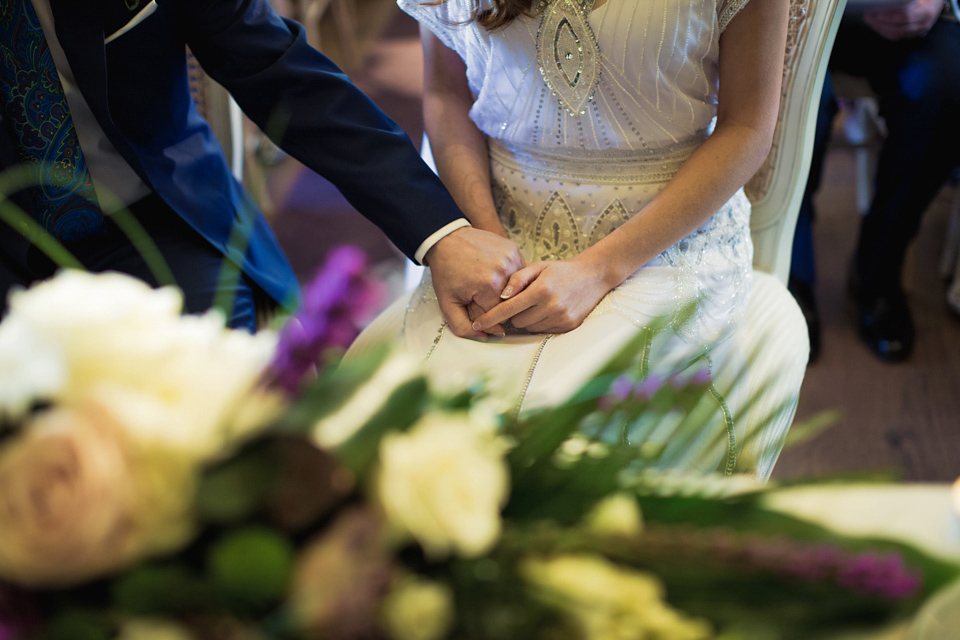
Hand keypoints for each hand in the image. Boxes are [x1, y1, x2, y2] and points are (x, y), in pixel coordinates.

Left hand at [424, 226, 523, 339]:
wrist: (447, 239)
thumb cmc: (447, 271)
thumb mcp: (448, 304)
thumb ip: (463, 326)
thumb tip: (485, 337)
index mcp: (488, 287)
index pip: (499, 315)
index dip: (488, 315)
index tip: (479, 309)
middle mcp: (504, 272)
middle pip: (509, 302)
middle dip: (496, 303)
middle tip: (481, 295)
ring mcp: (511, 258)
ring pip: (516, 288)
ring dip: (506, 291)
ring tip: (488, 283)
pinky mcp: (514, 250)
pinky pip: (518, 272)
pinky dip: (511, 277)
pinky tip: (496, 274)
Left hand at [471, 258, 611, 334]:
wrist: (592, 277)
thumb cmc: (560, 270)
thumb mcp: (538, 266)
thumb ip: (518, 278)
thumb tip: (502, 295)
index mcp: (541, 289)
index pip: (508, 308)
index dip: (491, 317)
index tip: (477, 324)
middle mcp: (551, 306)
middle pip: (517, 321)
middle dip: (513, 313)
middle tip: (522, 300)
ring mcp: (561, 318)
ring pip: (529, 328)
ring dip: (526, 319)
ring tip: (536, 303)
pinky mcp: (567, 326)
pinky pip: (542, 331)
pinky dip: (539, 323)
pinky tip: (547, 310)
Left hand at [864, 0, 940, 39]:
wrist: (937, 2)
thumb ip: (907, 0)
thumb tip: (891, 0)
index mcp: (927, 12)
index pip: (906, 17)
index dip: (889, 16)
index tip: (877, 11)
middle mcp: (923, 24)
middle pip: (898, 29)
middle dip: (879, 23)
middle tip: (867, 15)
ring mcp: (918, 32)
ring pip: (895, 35)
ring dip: (879, 28)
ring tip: (869, 19)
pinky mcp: (913, 35)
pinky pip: (895, 37)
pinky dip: (884, 31)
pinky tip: (875, 25)